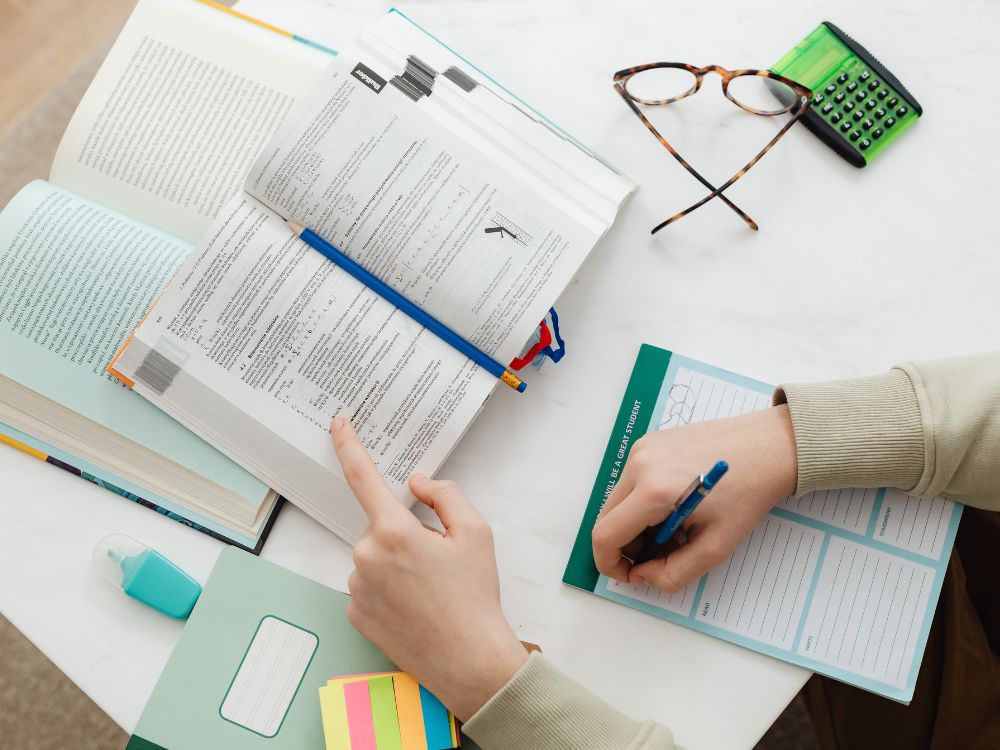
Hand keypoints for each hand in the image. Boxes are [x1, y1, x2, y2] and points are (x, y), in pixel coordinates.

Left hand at [330, 416, 527, 720]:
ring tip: (430, 590)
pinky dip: (387, 588)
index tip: (338, 424)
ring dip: (395, 563)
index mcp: (394, 531)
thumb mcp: (476, 532)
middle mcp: (366, 556)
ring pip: (373, 557)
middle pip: (381, 527)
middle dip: (405, 534)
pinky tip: (413, 606)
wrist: (468, 659)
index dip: (348, 445)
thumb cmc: (475, 596)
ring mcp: (356, 587)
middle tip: (438, 562)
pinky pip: (368, 586)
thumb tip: (416, 483)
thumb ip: (444, 494)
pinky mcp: (354, 614)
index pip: (362, 476)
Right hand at [592, 405, 796, 592]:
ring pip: (618, 501)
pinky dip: (643, 502)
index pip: (606, 535)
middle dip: (626, 546)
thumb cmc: (748, 494)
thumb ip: (673, 573)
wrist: (769, 446)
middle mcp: (639, 464)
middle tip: (660, 555)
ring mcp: (642, 449)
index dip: (611, 564)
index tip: (631, 575)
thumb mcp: (716, 547)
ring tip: (674, 528)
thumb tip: (643, 575)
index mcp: (654, 490)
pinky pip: (631, 481)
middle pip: (607, 518)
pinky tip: (675, 505)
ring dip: (636, 524)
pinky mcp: (649, 442)